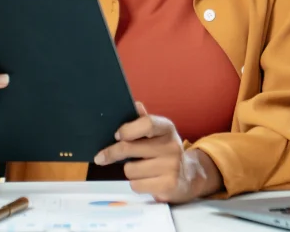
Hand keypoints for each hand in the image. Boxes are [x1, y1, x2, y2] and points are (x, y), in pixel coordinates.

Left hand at [93, 102, 222, 203]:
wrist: (188, 176)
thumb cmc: (164, 151)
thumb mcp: (158, 133)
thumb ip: (143, 121)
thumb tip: (135, 104)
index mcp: (167, 128)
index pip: (147, 123)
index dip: (128, 129)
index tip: (116, 135)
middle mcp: (172, 146)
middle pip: (130, 148)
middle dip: (112, 153)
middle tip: (100, 157)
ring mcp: (172, 166)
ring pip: (131, 169)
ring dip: (129, 171)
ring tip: (140, 169)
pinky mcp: (169, 185)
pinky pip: (137, 185)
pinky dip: (136, 184)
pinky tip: (146, 180)